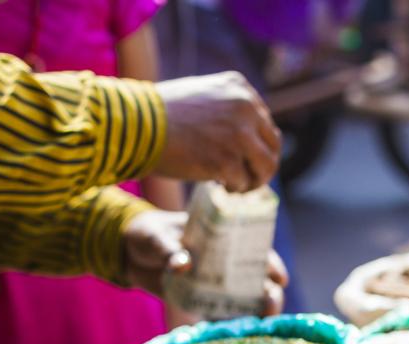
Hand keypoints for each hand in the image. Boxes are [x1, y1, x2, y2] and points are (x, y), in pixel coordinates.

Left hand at [123, 209, 288, 315]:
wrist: (129, 253)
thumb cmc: (149, 234)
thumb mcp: (158, 236)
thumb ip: (170, 249)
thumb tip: (184, 264)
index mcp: (222, 237)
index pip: (255, 248)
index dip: (270, 263)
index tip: (278, 277)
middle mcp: (226, 261)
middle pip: (258, 278)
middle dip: (269, 292)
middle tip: (271, 305)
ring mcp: (215, 283)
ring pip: (245, 299)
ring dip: (255, 312)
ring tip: (261, 325)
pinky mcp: (201, 301)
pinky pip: (220, 314)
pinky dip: (228, 324)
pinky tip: (236, 335)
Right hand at [152, 72, 280, 192]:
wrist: (135, 125)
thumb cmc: (159, 114)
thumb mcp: (201, 95)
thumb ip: (226, 108)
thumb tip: (246, 133)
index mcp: (240, 89)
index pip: (265, 122)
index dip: (257, 145)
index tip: (244, 157)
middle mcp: (245, 108)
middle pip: (273, 145)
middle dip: (262, 165)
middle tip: (247, 178)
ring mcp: (238, 135)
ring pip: (266, 166)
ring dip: (254, 181)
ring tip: (237, 187)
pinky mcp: (227, 161)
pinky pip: (243, 182)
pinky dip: (234, 189)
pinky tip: (219, 187)